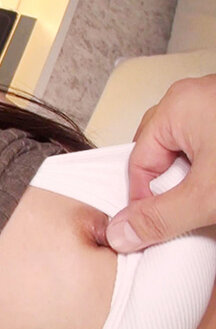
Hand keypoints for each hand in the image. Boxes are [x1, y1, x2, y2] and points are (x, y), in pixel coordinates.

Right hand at [106, 74, 215, 251]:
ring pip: (187, 149)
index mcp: (178, 104)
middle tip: (190, 209)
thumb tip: (122, 232)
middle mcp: (196, 95)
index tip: (153, 225)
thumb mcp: (209, 196)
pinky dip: (212, 167)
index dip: (144, 199)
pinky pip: (209, 142)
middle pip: (160, 153)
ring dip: (194, 178)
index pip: (139, 162)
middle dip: (170, 186)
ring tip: (212, 196)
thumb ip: (161, 218)